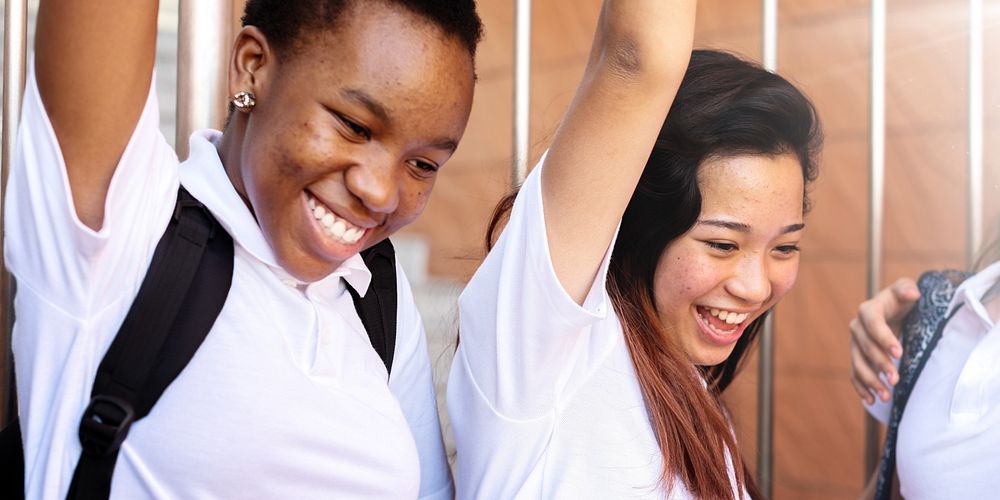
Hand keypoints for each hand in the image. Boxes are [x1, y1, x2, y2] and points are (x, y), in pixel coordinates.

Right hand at [849, 278, 920, 403]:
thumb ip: (907, 289)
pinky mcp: (857, 357)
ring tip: (886, 395)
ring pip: (858, 364)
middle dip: (880, 364)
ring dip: (870, 380)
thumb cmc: (901, 301)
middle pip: (865, 348)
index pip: (873, 325)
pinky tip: (871, 400)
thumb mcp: (905, 290)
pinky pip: (854, 374)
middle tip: (895, 379)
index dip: (884, 339)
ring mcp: (855, 344)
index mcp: (867, 310)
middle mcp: (857, 327)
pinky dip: (861, 388)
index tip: (899, 353)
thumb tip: (913, 293)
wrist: (892, 311)